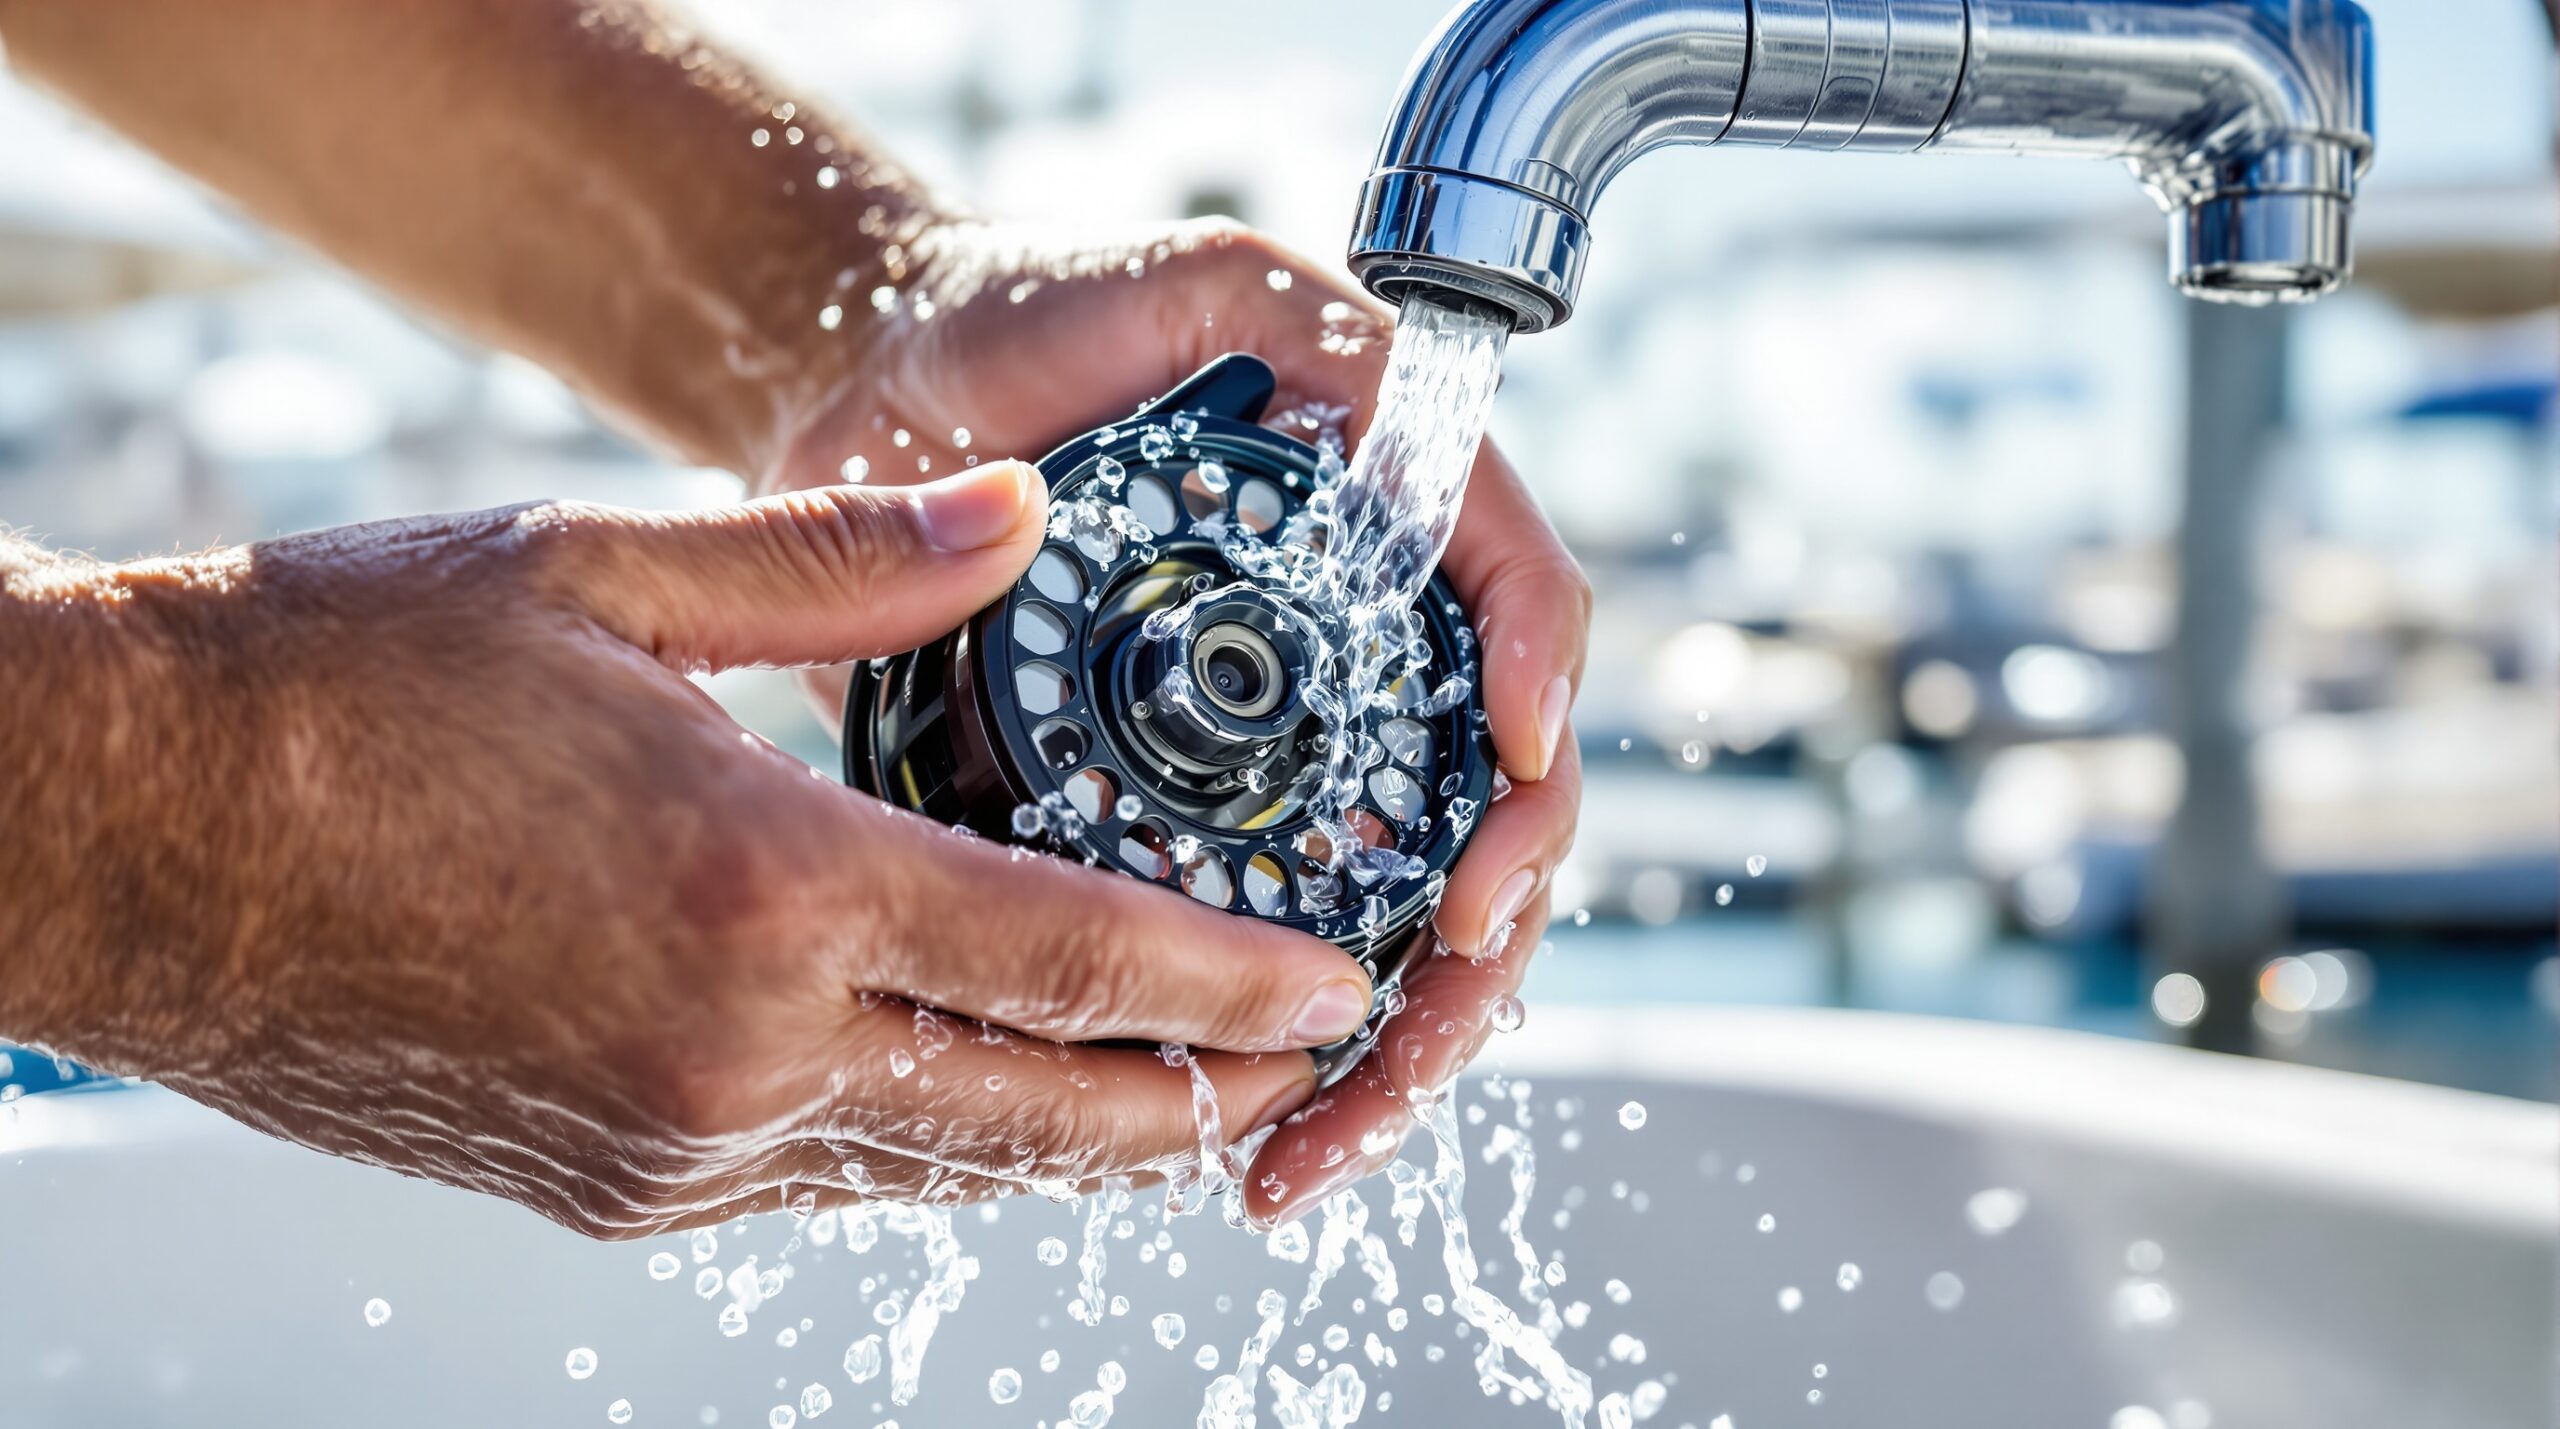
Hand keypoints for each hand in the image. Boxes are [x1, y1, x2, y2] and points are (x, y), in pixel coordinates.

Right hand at [12, 464, 1381, 1237]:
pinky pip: (822, 1185)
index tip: (1332, 988)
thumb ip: (845, 560)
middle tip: (1294, 1071)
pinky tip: (973, 1107)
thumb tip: (1025, 521)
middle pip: (1039, 1109)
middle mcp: (737, 1053)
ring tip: (1171, 1102)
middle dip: (1189, 1098)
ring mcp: (667, 1147)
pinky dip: (928, 1150)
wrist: (121, 836)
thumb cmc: (342, 684)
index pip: (1076, 960)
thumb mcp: (606, 575)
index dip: (1229, 984)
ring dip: (1070, 1141)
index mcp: (766, 890)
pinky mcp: (605, 1191)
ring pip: (937, 1168)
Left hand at [770, 218, 1591, 1224]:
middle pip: (1491, 814)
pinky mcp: (1207, 811)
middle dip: (1471, 958)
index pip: (1520, 620)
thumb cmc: (1030, 324)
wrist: (879, 396)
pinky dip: (1291, 1050)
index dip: (1534, 728)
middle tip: (1397, 1055)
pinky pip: (1289, 943)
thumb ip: (1296, 318)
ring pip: (1403, 912)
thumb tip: (1409, 444)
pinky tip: (1254, 1133)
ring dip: (1391, 1048)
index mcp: (1398, 517)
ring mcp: (1301, 732)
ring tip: (1310, 1151)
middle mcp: (1373, 639)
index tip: (1493, 836)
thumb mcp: (1192, 282)